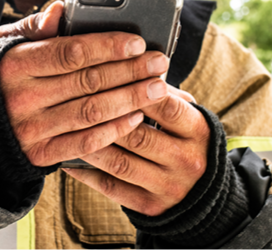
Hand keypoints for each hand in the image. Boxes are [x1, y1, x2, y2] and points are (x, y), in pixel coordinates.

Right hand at [0, 1, 171, 166]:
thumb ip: (33, 27)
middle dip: (130, 71)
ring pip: (91, 112)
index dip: (107, 46)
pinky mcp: (40, 154)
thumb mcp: (5, 45)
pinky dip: (113, 130)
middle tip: (159, 62)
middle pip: (88, 81)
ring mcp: (32, 129)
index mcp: (16, 64)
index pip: (70, 52)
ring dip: (130, 99)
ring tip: (157, 88)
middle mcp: (23, 97)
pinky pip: (84, 143)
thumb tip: (58, 11)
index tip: (138, 42)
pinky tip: (135, 117)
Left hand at [63, 86, 210, 216]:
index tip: (111, 75)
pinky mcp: (149, 206)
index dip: (138, 91)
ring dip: (90, 144)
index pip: (168, 108)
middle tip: (76, 100)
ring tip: (66, 128)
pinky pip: (111, 188)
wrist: (204, 193)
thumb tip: (129, 65)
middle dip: (106, 116)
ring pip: (120, 163)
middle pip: (139, 136)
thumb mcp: (187, 115)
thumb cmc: (186, 139)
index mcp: (198, 132)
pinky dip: (87, 173)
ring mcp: (168, 186)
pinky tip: (68, 159)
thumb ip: (163, 94)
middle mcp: (187, 161)